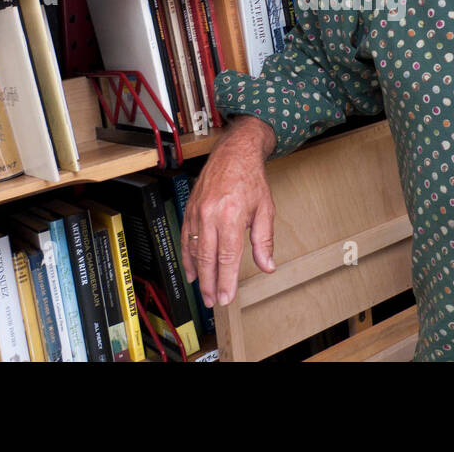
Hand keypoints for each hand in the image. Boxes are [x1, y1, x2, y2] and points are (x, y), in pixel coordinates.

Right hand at [181, 115, 277, 307]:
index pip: (227, 257)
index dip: (226, 280)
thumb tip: (267, 265)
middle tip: (213, 301)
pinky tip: (191, 270)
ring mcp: (197, 211)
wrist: (234, 152)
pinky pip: (186, 237)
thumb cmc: (251, 178)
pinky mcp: (190, 209)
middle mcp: (211, 214)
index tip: (226, 297)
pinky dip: (187, 256)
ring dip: (198, 273)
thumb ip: (264, 240)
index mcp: (231, 215)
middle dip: (210, 283)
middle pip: (208, 258)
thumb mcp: (265, 209)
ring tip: (203, 291)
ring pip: (194, 250)